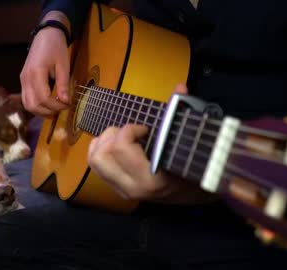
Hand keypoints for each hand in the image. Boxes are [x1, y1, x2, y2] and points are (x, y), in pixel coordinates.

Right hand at [20, 11, 70, 116]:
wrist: (45, 35)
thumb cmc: (56, 48)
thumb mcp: (63, 65)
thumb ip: (63, 84)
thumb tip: (65, 101)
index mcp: (36, 73)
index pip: (43, 98)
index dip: (56, 106)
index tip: (68, 104)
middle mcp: (26, 78)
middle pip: (33, 105)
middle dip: (48, 111)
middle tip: (62, 108)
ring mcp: (22, 80)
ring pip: (27, 105)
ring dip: (41, 111)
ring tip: (55, 109)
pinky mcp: (23, 81)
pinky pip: (26, 99)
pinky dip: (36, 106)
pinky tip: (47, 105)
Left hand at [87, 84, 215, 203]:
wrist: (192, 195)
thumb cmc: (191, 166)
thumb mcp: (187, 144)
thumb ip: (180, 115)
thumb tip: (180, 87)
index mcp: (152, 177)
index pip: (122, 147)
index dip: (131, 129)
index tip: (146, 129)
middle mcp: (134, 187)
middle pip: (102, 154)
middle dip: (112, 135)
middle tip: (129, 131)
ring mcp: (123, 190)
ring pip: (94, 161)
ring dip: (103, 142)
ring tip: (121, 137)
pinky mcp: (117, 190)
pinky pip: (95, 166)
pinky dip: (99, 150)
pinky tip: (114, 145)